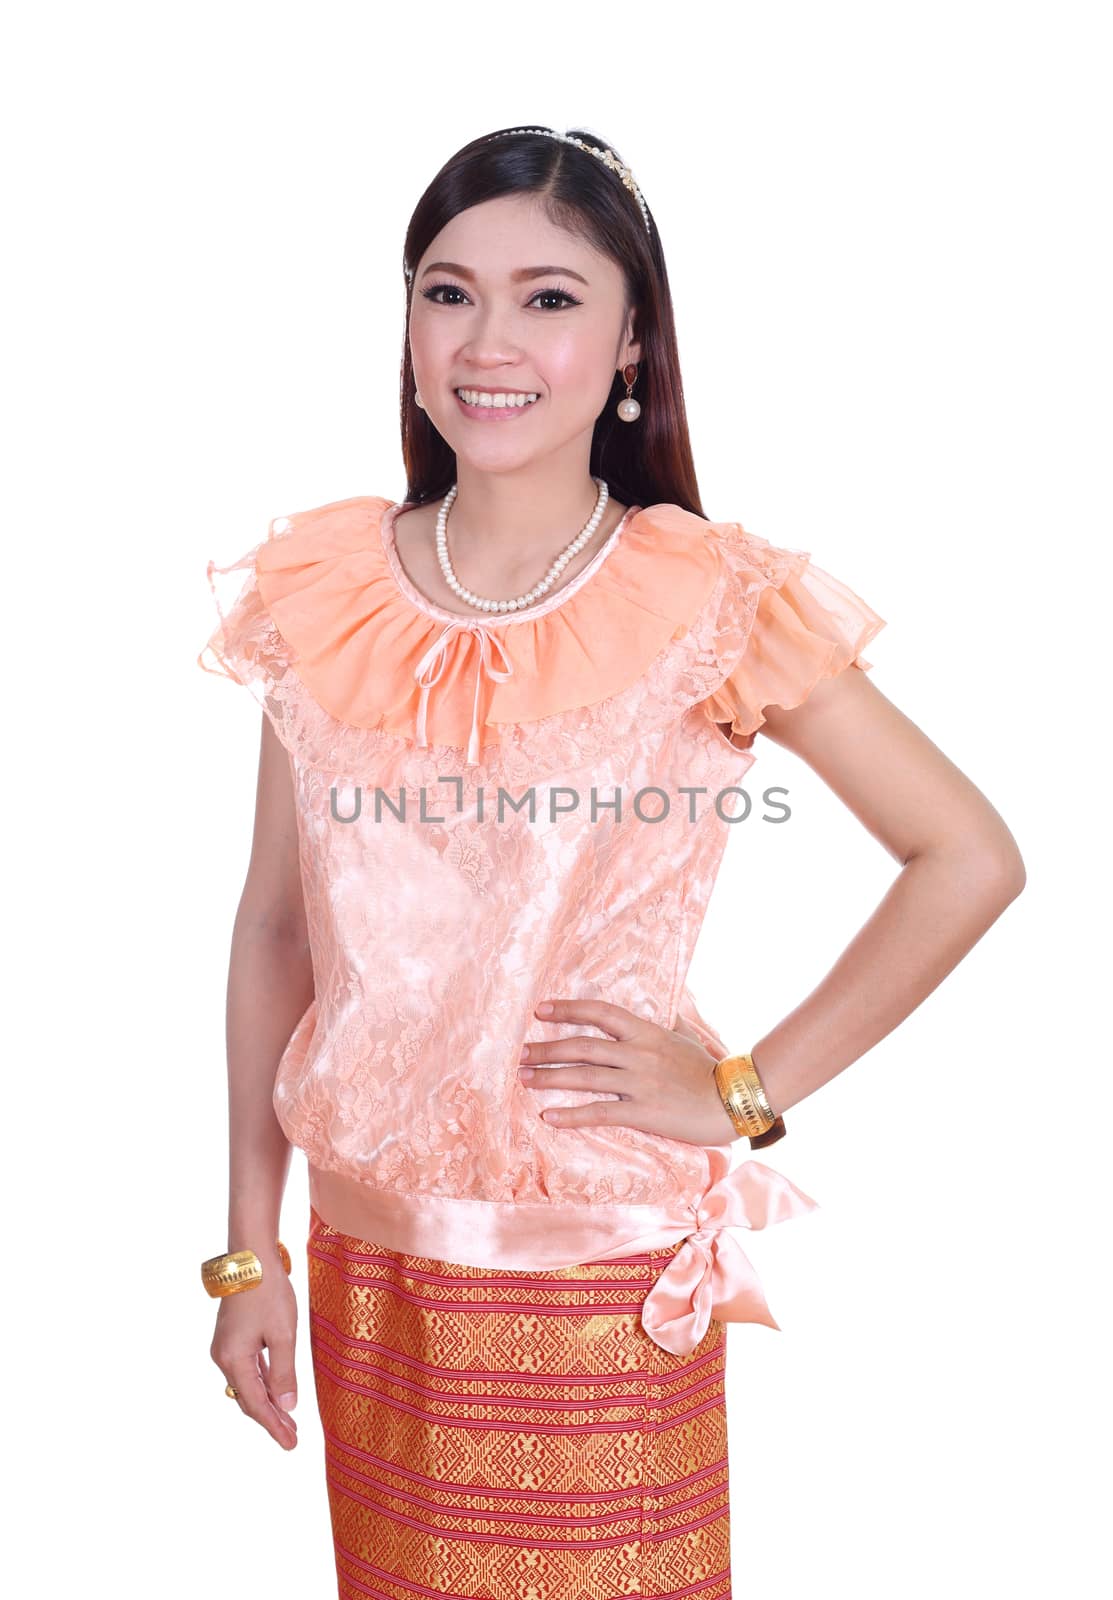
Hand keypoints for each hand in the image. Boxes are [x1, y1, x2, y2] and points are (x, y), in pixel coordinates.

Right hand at [210, 1255, 298, 1450]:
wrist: (250, 1257)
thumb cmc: (269, 1292)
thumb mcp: (283, 1334)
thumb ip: (284, 1372)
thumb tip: (287, 1406)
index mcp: (234, 1360)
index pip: (256, 1403)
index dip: (274, 1426)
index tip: (290, 1444)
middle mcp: (223, 1357)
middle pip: (248, 1397)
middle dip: (270, 1418)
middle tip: (292, 1437)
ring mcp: (225, 1347)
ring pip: (247, 1384)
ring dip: (267, 1400)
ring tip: (287, 1418)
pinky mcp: (231, 1337)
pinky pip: (246, 1368)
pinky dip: (261, 1382)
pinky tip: (274, 1389)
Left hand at [518, 998, 739, 1146]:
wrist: (735, 1100)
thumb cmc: (711, 1070)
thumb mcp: (688, 1037)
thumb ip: (669, 1023)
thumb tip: (663, 1008)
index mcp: (647, 1033)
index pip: (601, 1013)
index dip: (569, 1009)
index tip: (541, 1009)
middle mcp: (639, 1054)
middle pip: (583, 1045)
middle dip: (547, 1048)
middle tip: (521, 1053)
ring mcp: (639, 1083)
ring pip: (585, 1077)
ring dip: (550, 1077)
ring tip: (524, 1079)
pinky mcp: (642, 1112)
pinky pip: (600, 1112)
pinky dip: (572, 1114)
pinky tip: (550, 1116)